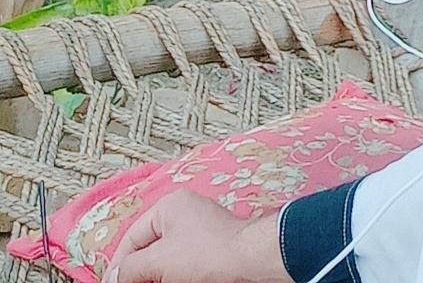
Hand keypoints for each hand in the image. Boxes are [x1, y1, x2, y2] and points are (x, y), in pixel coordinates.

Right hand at [103, 192, 288, 282]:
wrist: (250, 262)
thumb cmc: (207, 255)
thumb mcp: (160, 261)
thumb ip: (132, 267)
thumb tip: (114, 276)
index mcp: (169, 206)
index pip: (132, 237)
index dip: (119, 265)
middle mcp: (184, 213)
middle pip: (148, 247)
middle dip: (137, 271)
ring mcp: (199, 230)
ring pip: (164, 257)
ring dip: (153, 275)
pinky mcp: (210, 248)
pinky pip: (181, 261)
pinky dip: (170, 274)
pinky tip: (168, 281)